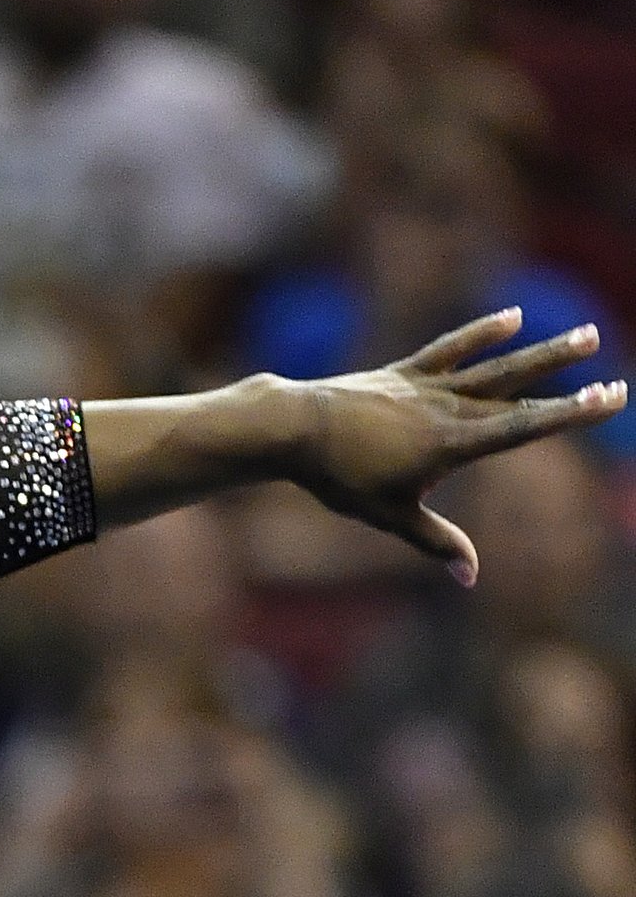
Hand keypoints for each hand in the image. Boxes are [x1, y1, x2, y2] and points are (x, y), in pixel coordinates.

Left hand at [279, 312, 623, 584]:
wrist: (294, 430)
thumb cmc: (339, 480)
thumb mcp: (389, 516)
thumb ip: (436, 541)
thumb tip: (471, 577)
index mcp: (450, 445)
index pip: (522, 429)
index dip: (568, 415)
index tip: (608, 399)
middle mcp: (447, 409)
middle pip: (519, 397)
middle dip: (571, 390)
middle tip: (619, 382)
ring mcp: (426, 387)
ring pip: (495, 367)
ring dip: (543, 352)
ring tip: (588, 333)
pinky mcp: (404, 373)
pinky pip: (450, 349)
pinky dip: (481, 333)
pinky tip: (513, 319)